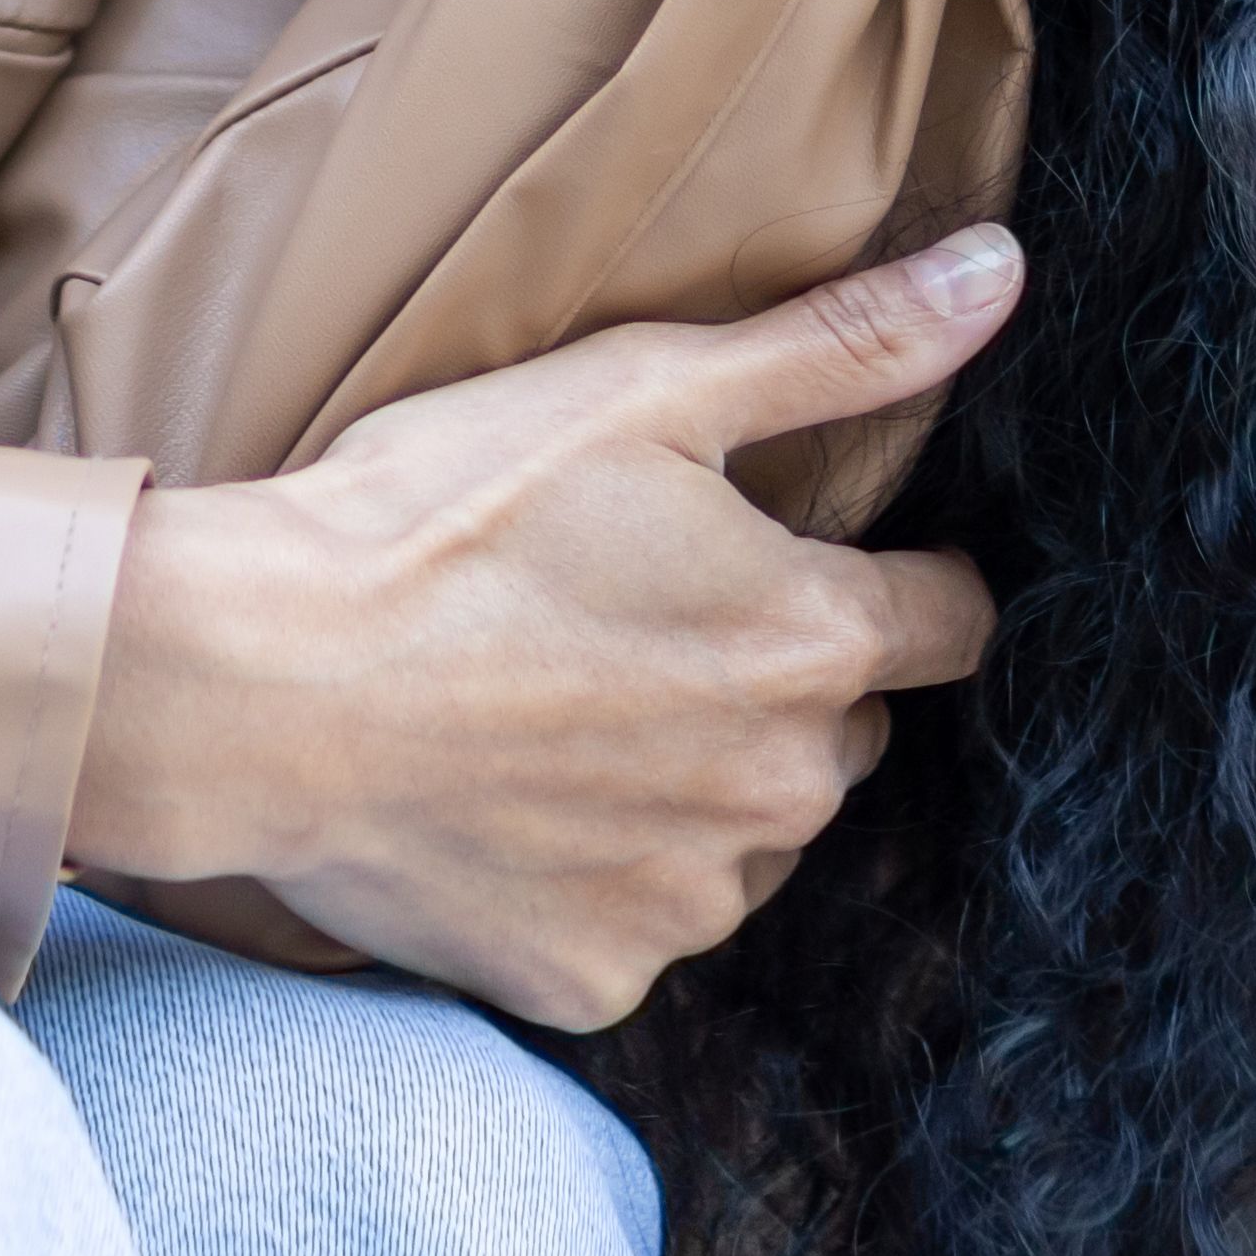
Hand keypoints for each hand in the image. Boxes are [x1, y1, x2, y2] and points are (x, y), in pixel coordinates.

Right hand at [65, 231, 1024, 1026]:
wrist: (253, 685)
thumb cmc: (441, 519)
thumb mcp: (643, 390)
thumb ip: (840, 347)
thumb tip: (1001, 274)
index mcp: (813, 644)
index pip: (951, 622)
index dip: (893, 582)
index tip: (799, 561)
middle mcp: (781, 793)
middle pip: (839, 735)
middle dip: (773, 686)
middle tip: (633, 628)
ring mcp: (690, 899)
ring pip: (743, 836)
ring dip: (691, 788)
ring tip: (557, 713)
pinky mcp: (597, 980)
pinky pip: (637, 923)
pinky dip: (591, 878)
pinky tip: (507, 805)